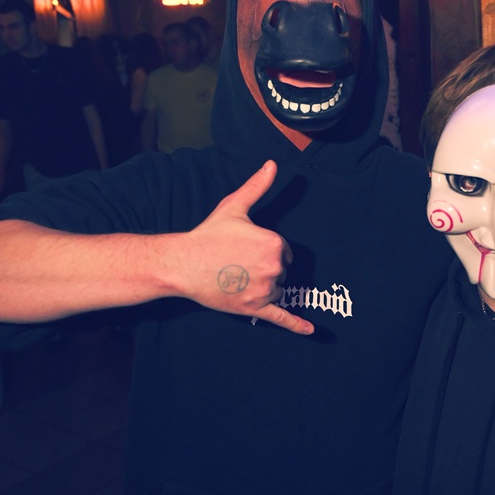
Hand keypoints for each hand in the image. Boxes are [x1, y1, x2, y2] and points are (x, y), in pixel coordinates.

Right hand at [171, 161, 312, 335]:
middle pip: (281, 271)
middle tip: (237, 263)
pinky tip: (310, 330)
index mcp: (274, 243)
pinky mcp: (254, 308)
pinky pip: (281, 318)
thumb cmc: (209, 235)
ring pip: (276, 290)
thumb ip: (257, 186)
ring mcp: (264, 290)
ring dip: (262, 287)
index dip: (264, 249)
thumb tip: (272, 164)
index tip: (245, 249)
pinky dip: (297, 325)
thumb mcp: (234, 206)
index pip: (283, 250)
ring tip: (236, 277)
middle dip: (263, 269)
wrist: (183, 263)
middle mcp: (274, 267)